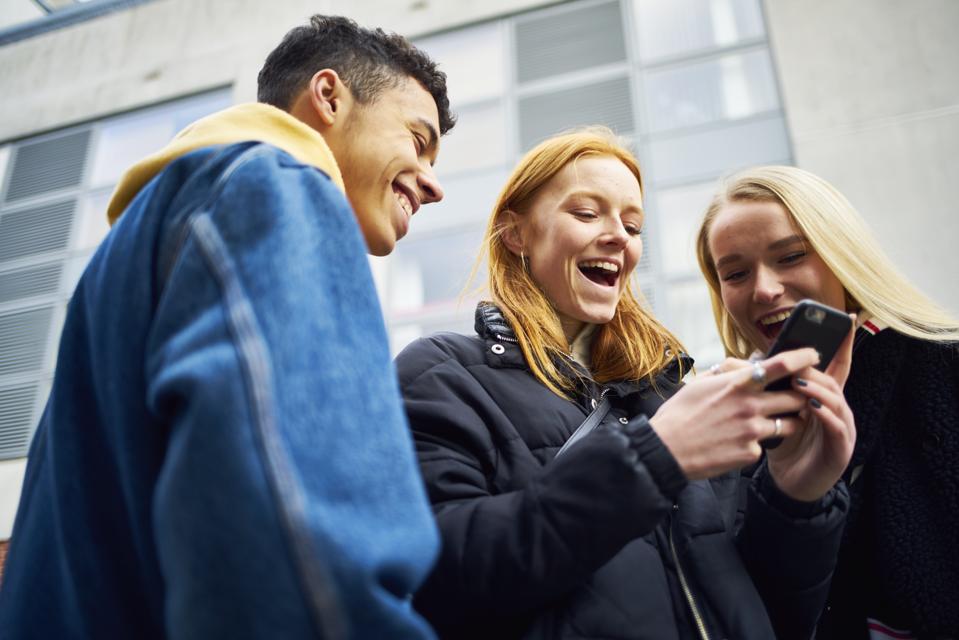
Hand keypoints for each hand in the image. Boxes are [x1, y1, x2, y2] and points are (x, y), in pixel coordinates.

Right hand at [649, 348, 818, 480]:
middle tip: (797, 397)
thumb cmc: (679, 414)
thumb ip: (727, 372)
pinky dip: (758, 443)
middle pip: (796, 397)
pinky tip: (739, 443)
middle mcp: (749, 405)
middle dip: (801, 396)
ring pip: (790, 424)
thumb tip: (747, 364)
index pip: (780, 365)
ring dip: (789, 421)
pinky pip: (766, 446)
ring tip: (776, 421)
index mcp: (737, 384)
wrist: (666, 450)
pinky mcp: (751, 453)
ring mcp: (752, 431)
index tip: (814, 355)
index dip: (803, 357)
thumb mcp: (700, 384)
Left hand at [765, 320, 856, 500]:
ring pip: (837, 401)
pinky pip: (837, 428)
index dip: (843, 343)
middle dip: (819, 367)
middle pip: (834, 380)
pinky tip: (812, 408)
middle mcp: (837, 410)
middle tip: (800, 357)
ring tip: (800, 381)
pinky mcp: (841, 449)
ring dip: (819, 389)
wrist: (788, 483)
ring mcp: (843, 429)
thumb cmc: (782, 444)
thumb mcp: (775, 411)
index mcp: (823, 398)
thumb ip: (768, 388)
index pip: (835, 366)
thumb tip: (743, 362)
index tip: (848, 320)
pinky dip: (826, 416)